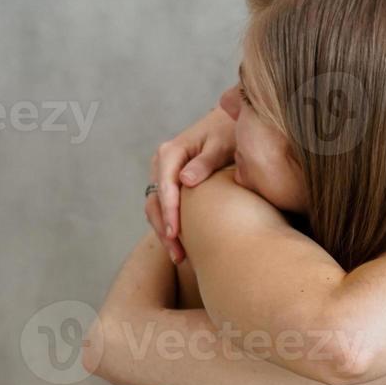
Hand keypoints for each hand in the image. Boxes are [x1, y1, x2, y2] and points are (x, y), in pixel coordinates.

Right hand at [146, 104, 236, 262]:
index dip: (169, 212)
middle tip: (178, 254)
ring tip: (180, 257)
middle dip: (165, 229)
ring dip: (165, 233)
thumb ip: (205, 161)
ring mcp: (164, 176)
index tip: (176, 233)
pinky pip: (165, 210)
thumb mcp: (221, 144)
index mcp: (171, 152)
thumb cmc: (228, 133)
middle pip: (156, 202)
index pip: (165, 187)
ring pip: (156, 209)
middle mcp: (162, 164)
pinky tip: (184, 247)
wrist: (229, 127)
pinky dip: (171, 227)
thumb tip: (185, 180)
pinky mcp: (171, 186)